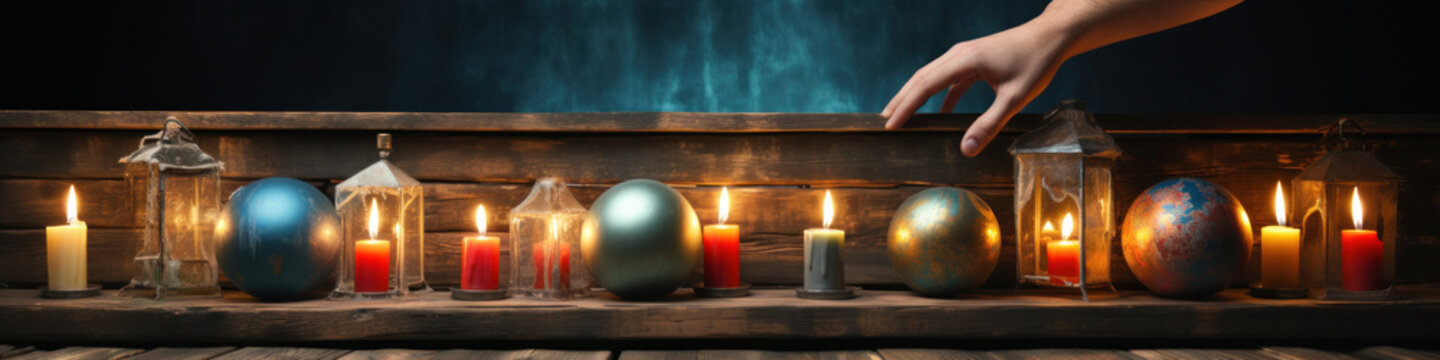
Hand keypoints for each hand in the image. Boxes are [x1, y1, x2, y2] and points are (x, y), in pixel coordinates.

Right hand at [882, 24, 1069, 156]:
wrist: (1051, 36)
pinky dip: (940, 95)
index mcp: (965, 61)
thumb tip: (966, 150)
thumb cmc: (1036, 63)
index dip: (906, 106)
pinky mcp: (973, 59)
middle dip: (901, 100)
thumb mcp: (1014, 98)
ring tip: (901, 116)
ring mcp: (965, 55)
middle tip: (884, 122)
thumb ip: (989, 124)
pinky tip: (940, 113)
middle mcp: (959, 54)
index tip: (890, 124)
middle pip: (921, 78)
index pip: (925, 85)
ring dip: (915, 95)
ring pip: (932, 76)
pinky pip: (949, 78)